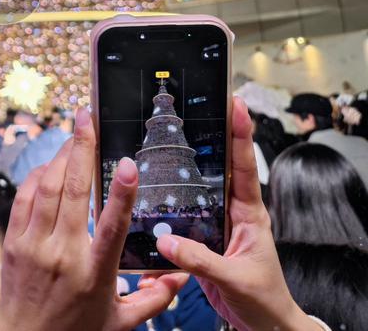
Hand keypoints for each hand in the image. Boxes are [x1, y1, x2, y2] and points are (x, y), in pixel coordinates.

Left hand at [0, 108, 186, 330]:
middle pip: (73, 193)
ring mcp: (35, 246)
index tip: (129, 164)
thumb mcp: (121, 321)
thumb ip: (155, 297)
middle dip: (82, 150)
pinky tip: (51, 163)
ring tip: (74, 131)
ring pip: (47, 189)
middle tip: (88, 118)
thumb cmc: (76, 329)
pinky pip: (25, 198)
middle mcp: (64, 255)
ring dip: (61, 155)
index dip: (122, 194)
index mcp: (96, 272)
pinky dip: (38, 176)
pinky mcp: (14, 241)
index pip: (113, 227)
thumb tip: (183, 273)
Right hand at [156, 97, 318, 330]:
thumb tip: (167, 241)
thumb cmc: (263, 302)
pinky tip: (148, 191)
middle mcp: (232, 213)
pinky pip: (182, 213)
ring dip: (183, 166)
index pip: (244, 167)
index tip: (235, 103)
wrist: (263, 327)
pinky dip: (166, 201)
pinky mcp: (201, 239)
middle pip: (219, 167)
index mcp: (249, 214)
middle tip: (195, 104)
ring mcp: (215, 224)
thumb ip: (201, 261)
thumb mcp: (235, 279)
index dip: (240, 134)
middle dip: (209, 135)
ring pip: (196, 188)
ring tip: (165, 137)